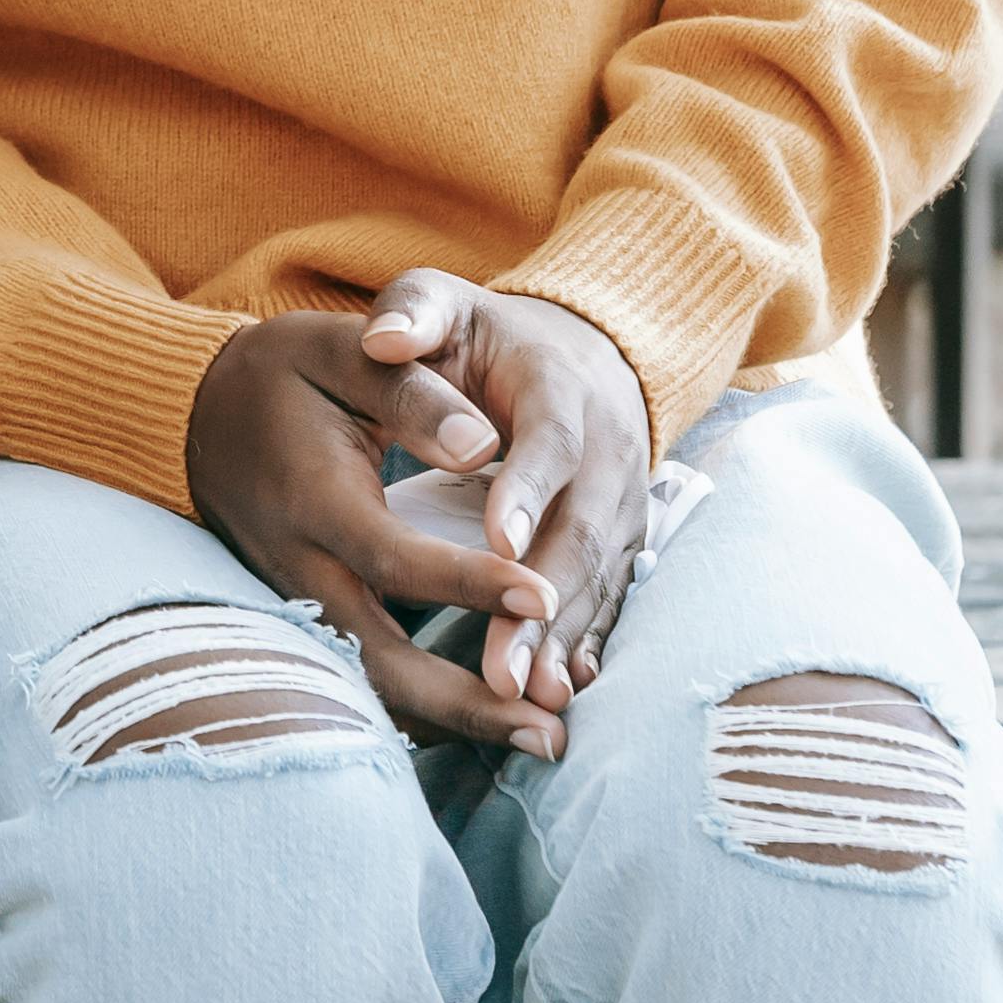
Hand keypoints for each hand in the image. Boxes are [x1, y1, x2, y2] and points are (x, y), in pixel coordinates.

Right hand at [185, 314, 567, 760]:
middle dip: (469, 705)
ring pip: (374, 688)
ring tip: (541, 740)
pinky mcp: (307, 619)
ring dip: (456, 723)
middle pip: (381, 662)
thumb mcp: (340, 351)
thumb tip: (484, 446)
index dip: (470, 584)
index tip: (543, 596)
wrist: (199, 414)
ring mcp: (299, 604)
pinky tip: (488, 722)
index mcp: (313, 499)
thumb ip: (411, 393)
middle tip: (554, 734)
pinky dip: (427, 711)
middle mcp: (300, 568)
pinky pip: (365, 680)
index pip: (394, 558)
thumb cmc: (282, 373)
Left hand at [359, 270, 652, 717]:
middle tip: (502, 667)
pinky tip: (559, 695)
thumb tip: (382, 338)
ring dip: (562, 642)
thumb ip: (414, 310)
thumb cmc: (483, 334)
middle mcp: (606, 452)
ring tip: (522, 699)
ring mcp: (620, 505)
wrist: (578, 354)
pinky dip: (583, 647)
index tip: (497, 543)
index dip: (529, 492)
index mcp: (560, 388)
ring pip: (596, 579)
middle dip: (542, 602)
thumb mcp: (446, 303)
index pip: (551, 442)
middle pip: (580, 532)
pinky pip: (606, 601)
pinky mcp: (618, 544)